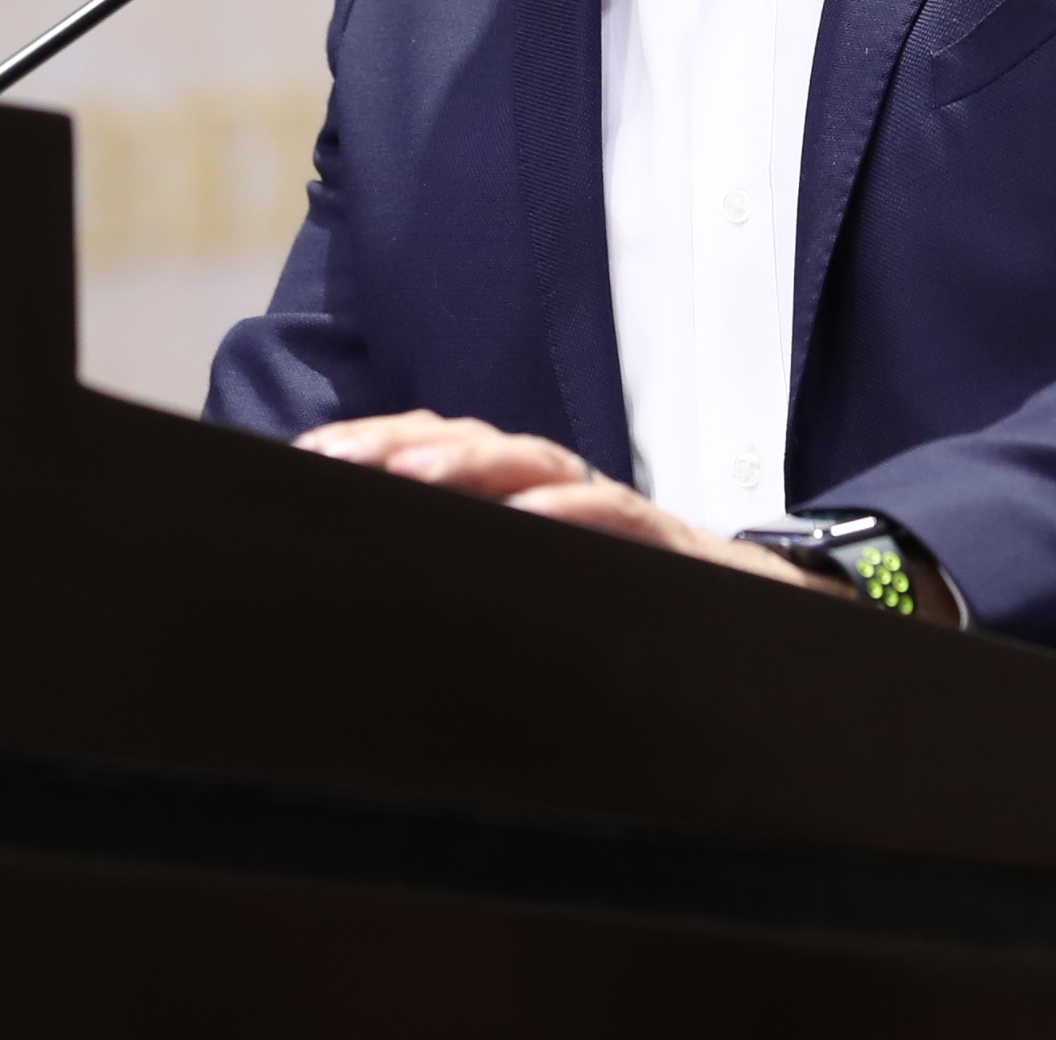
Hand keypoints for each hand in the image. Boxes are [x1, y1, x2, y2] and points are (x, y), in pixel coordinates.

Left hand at [293, 411, 834, 594]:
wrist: (751, 614)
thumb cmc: (626, 599)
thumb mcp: (534, 579)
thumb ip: (470, 570)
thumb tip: (372, 593)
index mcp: (515, 491)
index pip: (432, 448)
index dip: (370, 444)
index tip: (304, 458)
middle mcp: (554, 483)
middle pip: (466, 440)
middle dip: (394, 442)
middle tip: (329, 458)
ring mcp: (604, 503)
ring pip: (529, 461)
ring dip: (466, 462)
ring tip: (409, 473)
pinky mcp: (656, 537)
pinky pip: (609, 509)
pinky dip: (568, 507)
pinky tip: (527, 515)